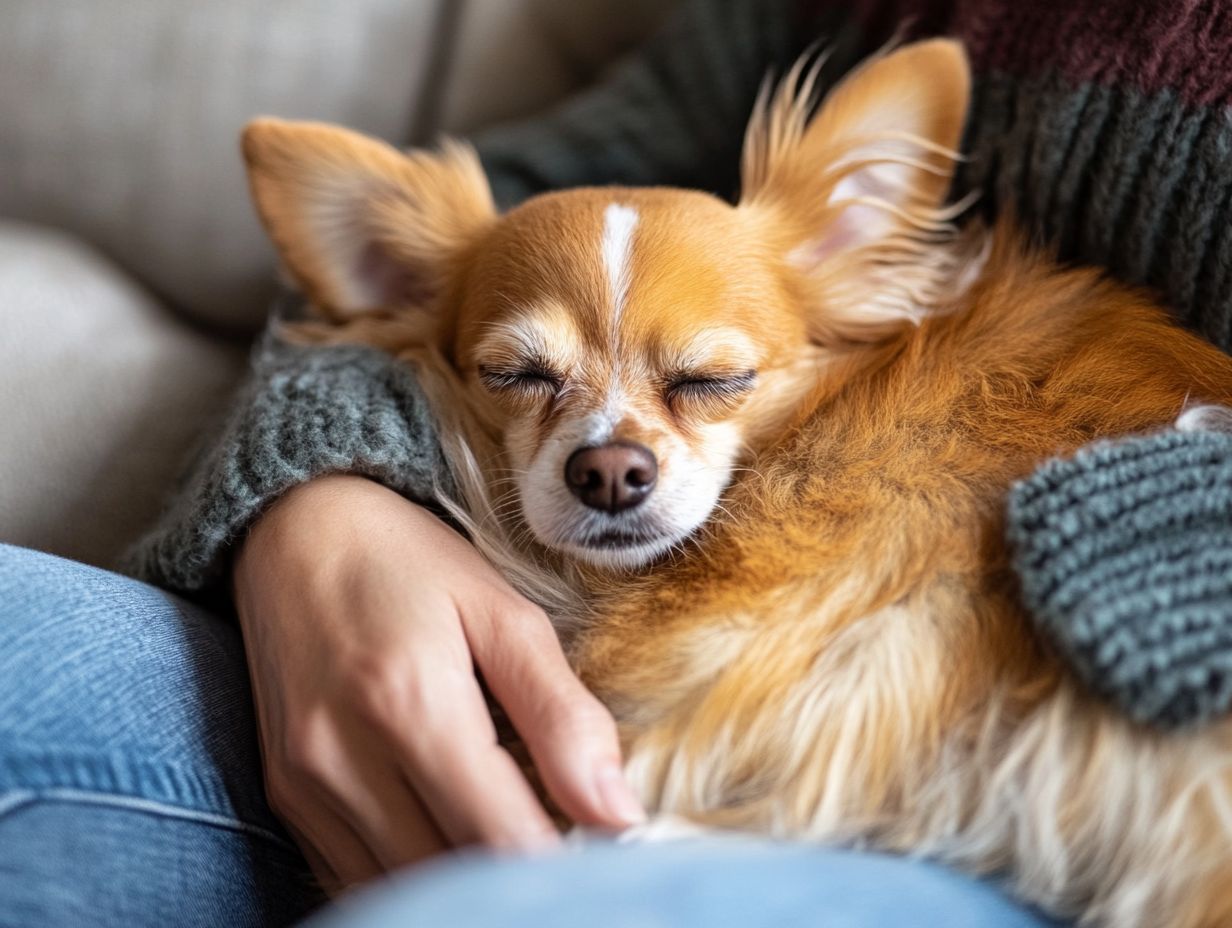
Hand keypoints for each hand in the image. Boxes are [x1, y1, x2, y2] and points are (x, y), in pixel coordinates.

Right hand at [232, 475, 644, 891]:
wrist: (294, 528)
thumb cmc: (409, 562)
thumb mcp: (502, 612)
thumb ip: (562, 714)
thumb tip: (617, 815)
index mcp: (409, 702)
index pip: (503, 840)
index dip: (565, 861)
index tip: (600, 839)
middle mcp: (343, 758)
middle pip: (454, 876)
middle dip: (518, 869)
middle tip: (557, 826)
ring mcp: (305, 785)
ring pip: (405, 889)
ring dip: (465, 873)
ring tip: (504, 818)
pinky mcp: (286, 796)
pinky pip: (358, 875)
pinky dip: (415, 867)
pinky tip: (446, 821)